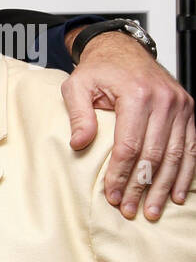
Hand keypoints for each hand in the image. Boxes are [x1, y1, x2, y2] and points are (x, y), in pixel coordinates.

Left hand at [61, 31, 195, 219]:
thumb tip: (79, 144)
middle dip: (142, 187)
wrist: (123, 50)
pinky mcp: (187, 110)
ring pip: (175, 155)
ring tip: (153, 210)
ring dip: (164, 186)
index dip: (121, 174)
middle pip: (154, 154)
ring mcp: (180, 106)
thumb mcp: (77, 86)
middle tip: (131, 210)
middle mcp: (164, 101)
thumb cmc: (99, 70)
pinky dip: (185, 172)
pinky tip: (177, 192)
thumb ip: (78, 115)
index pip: (129, 145)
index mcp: (138, 95)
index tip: (112, 196)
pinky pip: (191, 146)